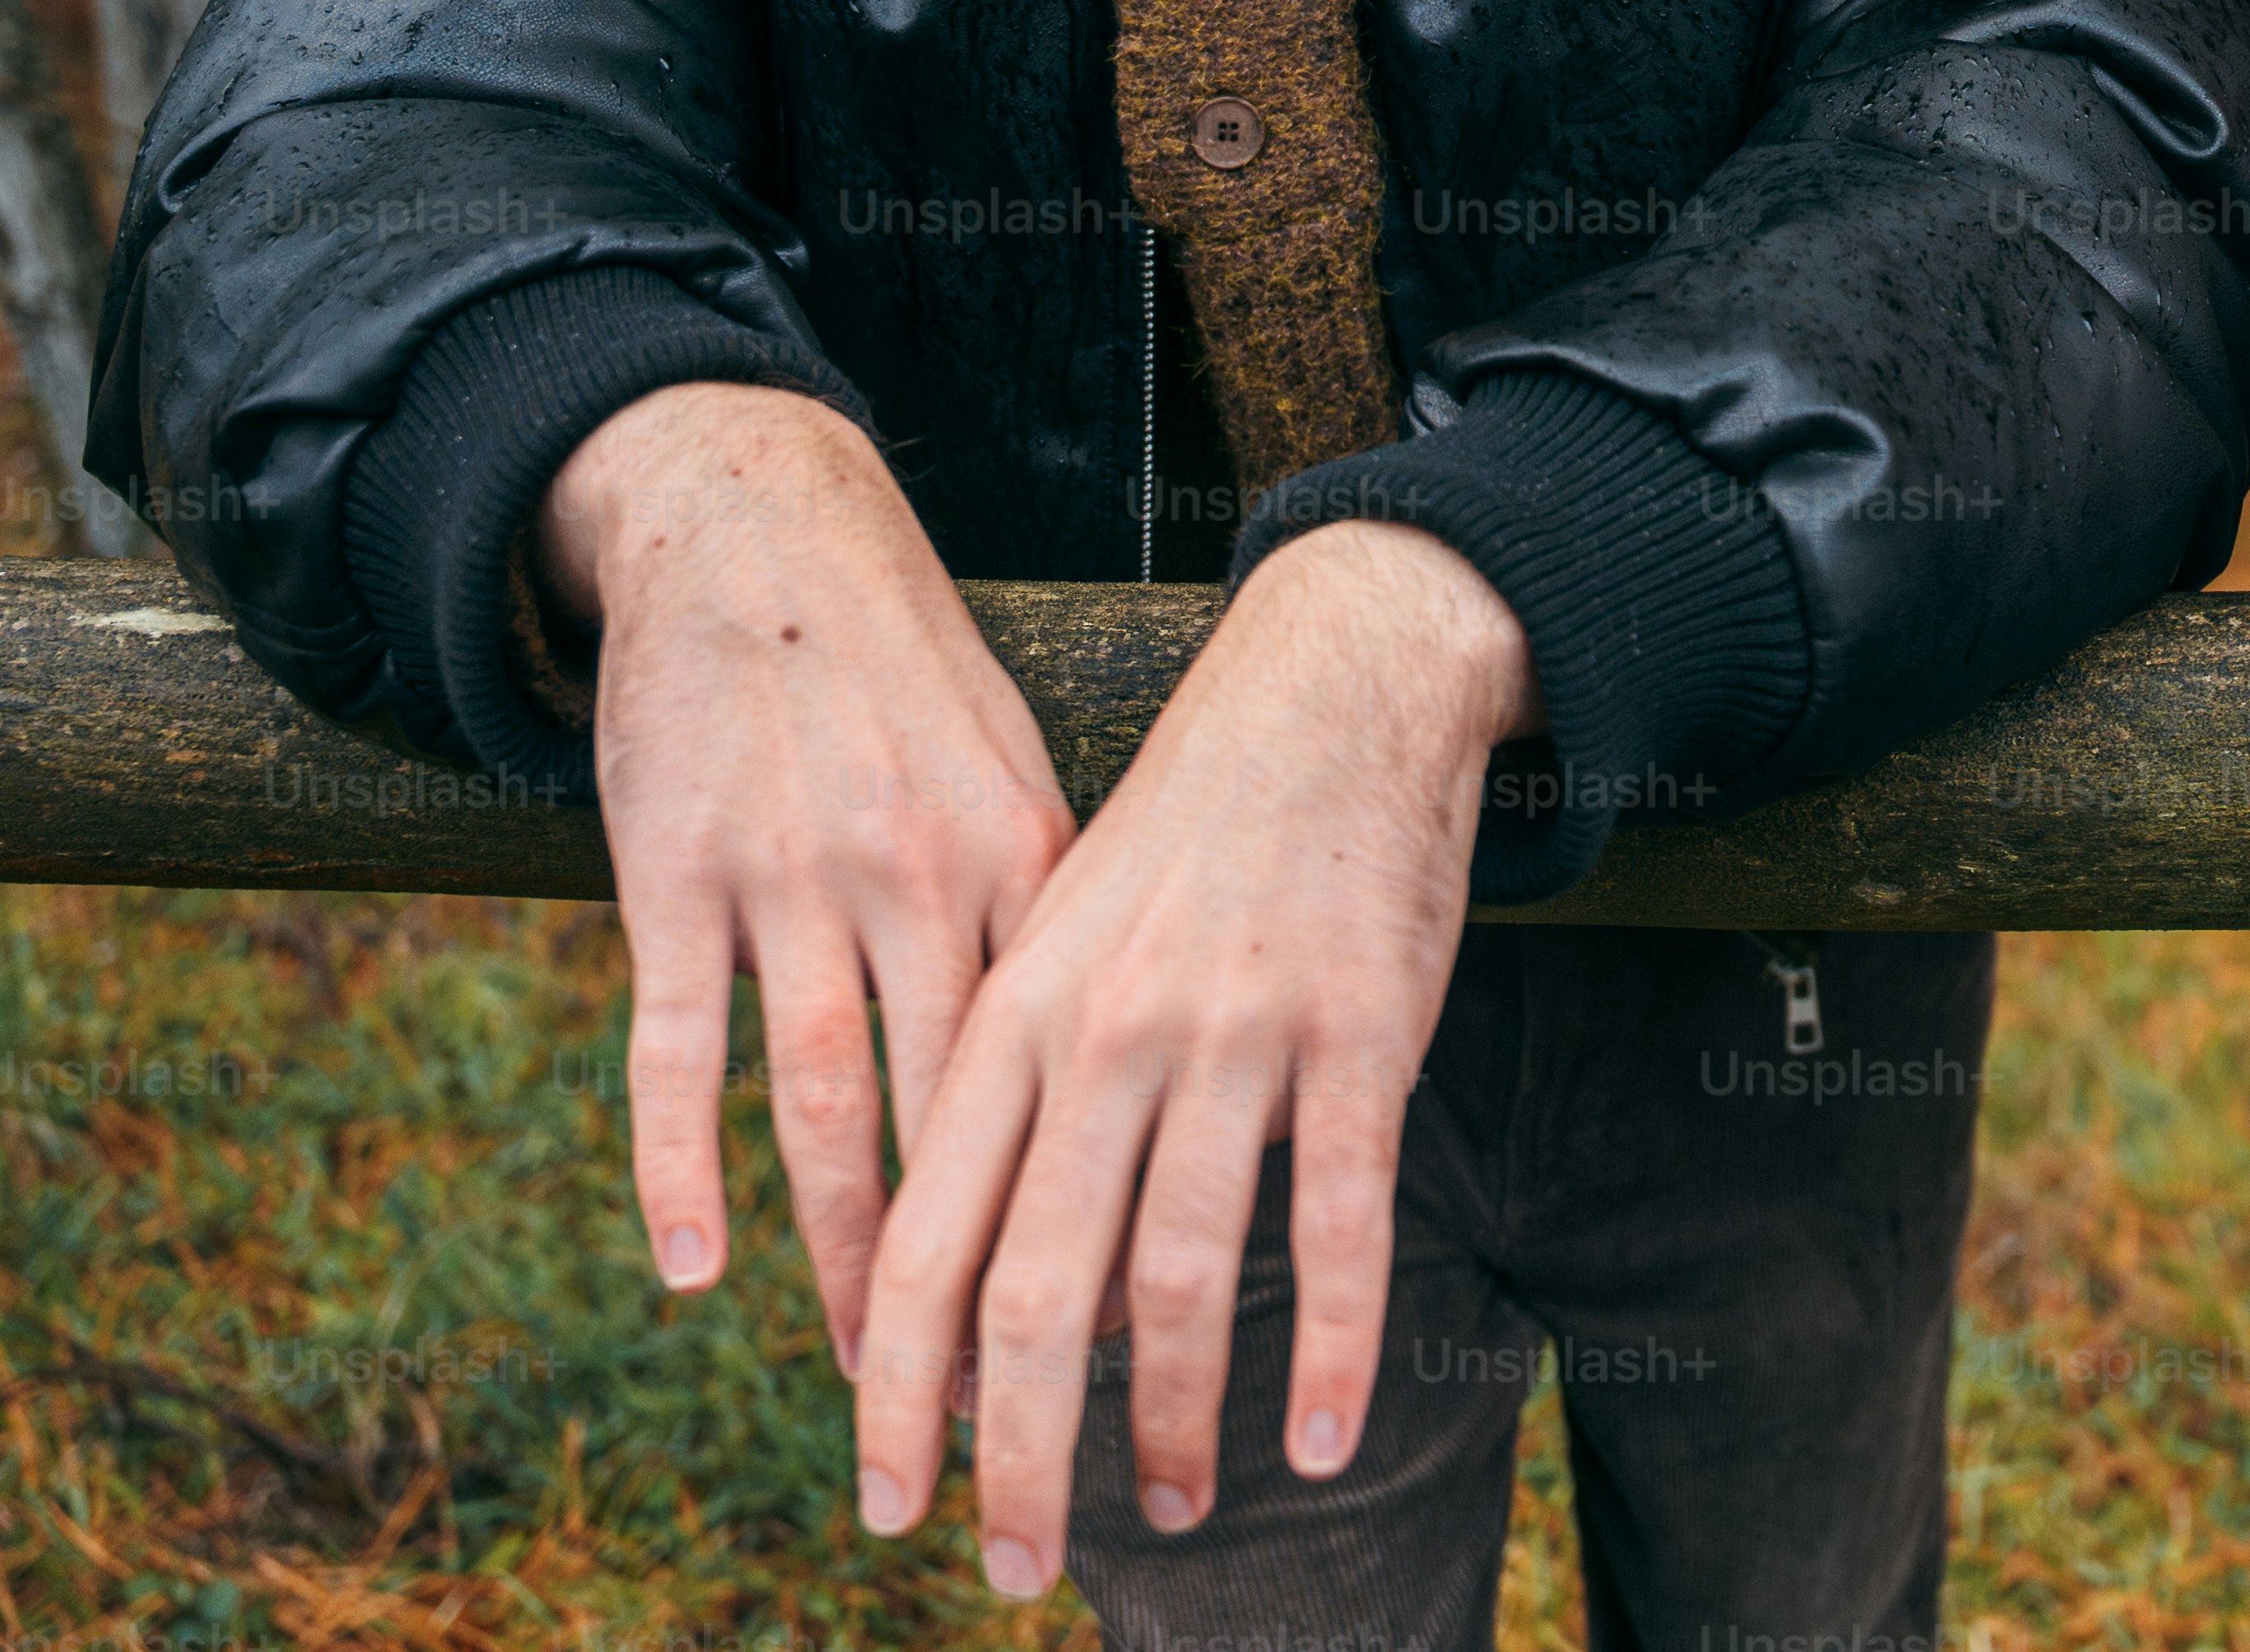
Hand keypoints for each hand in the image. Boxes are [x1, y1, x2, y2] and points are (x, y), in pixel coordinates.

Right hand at [539, 381, 1075, 1376]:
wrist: (763, 532)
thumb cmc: (902, 676)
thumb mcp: (1015, 769)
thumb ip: (1051, 906)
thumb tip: (1106, 1056)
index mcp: (1026, 858)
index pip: (1072, 1071)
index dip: (1092, 1201)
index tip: (1117, 1327)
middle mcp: (923, 876)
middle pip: (959, 1119)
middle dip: (979, 1274)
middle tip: (997, 1404)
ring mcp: (795, 878)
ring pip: (828, 1105)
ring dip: (847, 1255)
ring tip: (864, 1373)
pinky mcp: (677, 874)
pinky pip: (679, 1046)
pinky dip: (682, 1164)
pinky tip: (693, 1265)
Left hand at [851, 518, 1532, 1602]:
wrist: (1334, 686)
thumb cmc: (1191, 834)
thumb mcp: (1065, 944)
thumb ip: (1024, 1105)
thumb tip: (1019, 1306)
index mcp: (1013, 1018)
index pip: (925, 1244)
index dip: (896, 1393)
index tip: (892, 1503)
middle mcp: (1104, 1038)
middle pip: (1032, 1298)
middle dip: (1017, 1459)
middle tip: (1013, 1565)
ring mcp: (1233, 1038)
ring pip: (1178, 1279)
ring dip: (1168, 1423)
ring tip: (1170, 1508)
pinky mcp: (1358, 1036)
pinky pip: (1340, 1225)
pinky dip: (1332, 1349)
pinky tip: (1324, 1439)